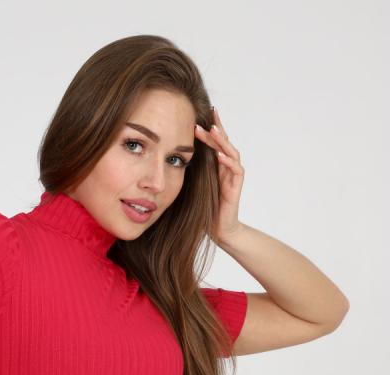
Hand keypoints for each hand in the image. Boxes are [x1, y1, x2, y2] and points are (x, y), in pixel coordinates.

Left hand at [194, 107, 244, 245]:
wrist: (219, 229)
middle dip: (215, 128)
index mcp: (217, 165)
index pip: (215, 141)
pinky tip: (218, 155)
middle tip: (205, 115)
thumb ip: (187, 171)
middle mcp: (227, 167)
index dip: (209, 127)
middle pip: (223, 142)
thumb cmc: (206, 209)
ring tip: (212, 130)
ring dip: (221, 140)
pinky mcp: (237, 186)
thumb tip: (168, 159)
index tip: (200, 113)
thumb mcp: (193, 185)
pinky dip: (227, 161)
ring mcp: (233, 175)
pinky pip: (235, 169)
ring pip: (230, 151)